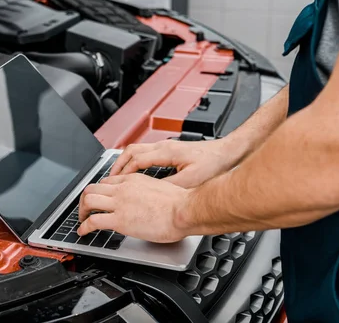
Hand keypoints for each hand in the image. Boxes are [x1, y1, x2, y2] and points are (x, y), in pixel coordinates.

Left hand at [77, 173, 189, 242]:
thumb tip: (146, 200)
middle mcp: (123, 189)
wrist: (184, 210)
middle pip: (93, 188)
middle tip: (85, 209)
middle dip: (85, 199)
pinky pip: (93, 221)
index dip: (100, 191)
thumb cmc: (180, 203)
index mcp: (133, 180)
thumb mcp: (158, 188)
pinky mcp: (119, 220)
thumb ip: (146, 191)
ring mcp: (119, 203)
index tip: (99, 199)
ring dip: (81, 211)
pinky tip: (83, 232)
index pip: (107, 181)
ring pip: (89, 200)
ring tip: (82, 220)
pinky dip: (84, 227)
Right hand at [109, 139, 239, 188]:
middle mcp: (164, 146)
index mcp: (166, 152)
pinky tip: (136, 172)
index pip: (135, 159)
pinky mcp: (170, 149)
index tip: (115, 183)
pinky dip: (135, 161)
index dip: (123, 171)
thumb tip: (152, 194)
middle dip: (118, 165)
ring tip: (119, 175)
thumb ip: (170, 186)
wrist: (228, 152)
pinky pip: (145, 152)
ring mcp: (166, 146)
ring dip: (125, 162)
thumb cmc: (213, 163)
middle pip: (131, 150)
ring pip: (137, 149)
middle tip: (110, 179)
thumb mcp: (191, 180)